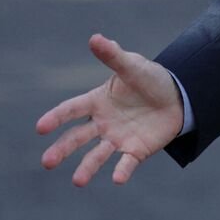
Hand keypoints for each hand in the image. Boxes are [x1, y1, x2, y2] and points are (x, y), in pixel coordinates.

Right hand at [36, 34, 183, 186]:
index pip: (71, 109)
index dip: (55, 118)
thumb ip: (113, 56)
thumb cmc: (150, 79)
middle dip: (62, 149)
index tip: (40, 127)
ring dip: (87, 167)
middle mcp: (102, 123)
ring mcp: (117, 138)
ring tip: (78, 181)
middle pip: (77, 137)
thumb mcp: (132, 65)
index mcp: (97, 101)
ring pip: (97, 155)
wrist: (178, 97)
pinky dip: (122, 171)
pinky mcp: (135, 150)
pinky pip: (126, 162)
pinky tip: (118, 179)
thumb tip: (95, 38)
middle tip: (46, 162)